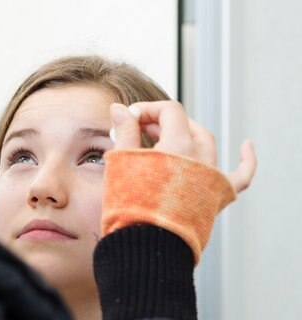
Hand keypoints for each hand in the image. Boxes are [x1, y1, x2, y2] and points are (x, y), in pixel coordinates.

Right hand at [109, 101, 256, 192]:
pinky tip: (246, 146)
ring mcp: (212, 177)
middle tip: (140, 129)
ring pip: (206, 143)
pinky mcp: (217, 197)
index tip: (129, 119)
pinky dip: (245, 160)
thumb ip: (125, 131)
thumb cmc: (130, 205)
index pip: (169, 111)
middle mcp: (200, 157)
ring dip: (188, 133)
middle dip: (162, 121)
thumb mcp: (122, 162)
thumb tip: (121, 108)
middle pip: (186, 124)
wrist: (145, 245)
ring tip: (168, 136)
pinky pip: (240, 175)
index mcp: (177, 145)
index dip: (147, 110)